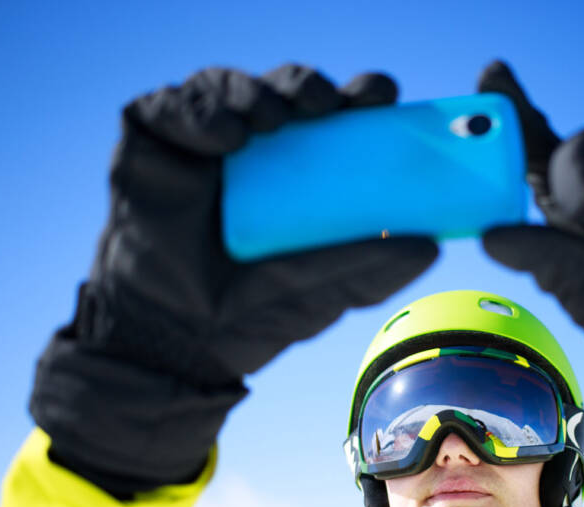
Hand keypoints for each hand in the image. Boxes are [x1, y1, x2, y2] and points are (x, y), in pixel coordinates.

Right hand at [30, 65, 436, 493]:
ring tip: (271, 120)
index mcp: (304, 174)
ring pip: (230, 88)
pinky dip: (198, 112)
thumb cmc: (256, 314)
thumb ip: (372, 269)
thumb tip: (432, 246)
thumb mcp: (326, 292)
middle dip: (309, 85)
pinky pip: (170, 107)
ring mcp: (202, 144)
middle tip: (326, 102)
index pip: (336, 119)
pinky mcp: (152, 144)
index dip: (360, 99)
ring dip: (255, 92)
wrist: (182, 343)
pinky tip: (227, 137)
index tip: (381, 97)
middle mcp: (256, 152)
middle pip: (286, 94)